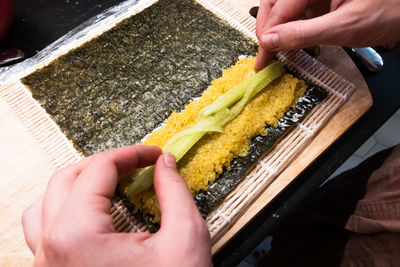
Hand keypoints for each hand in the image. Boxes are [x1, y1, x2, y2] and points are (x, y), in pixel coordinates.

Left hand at [22, 146, 211, 266]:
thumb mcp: (185, 238)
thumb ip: (173, 191)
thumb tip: (165, 164)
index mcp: (79, 236)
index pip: (99, 169)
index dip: (131, 154)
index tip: (154, 154)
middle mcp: (52, 249)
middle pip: (66, 179)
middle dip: (105, 164)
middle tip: (136, 163)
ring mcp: (47, 266)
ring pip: (45, 204)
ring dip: (78, 184)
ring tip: (109, 181)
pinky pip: (44, 231)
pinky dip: (65, 210)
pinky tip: (91, 213)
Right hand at [255, 0, 399, 69]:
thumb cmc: (389, 11)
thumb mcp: (344, 27)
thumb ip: (303, 34)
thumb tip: (270, 42)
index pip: (280, 7)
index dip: (267, 34)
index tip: (262, 59)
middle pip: (276, 2)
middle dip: (268, 29)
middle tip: (266, 55)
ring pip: (285, 7)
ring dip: (278, 30)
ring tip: (277, 52)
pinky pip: (299, 12)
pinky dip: (292, 29)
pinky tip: (292, 43)